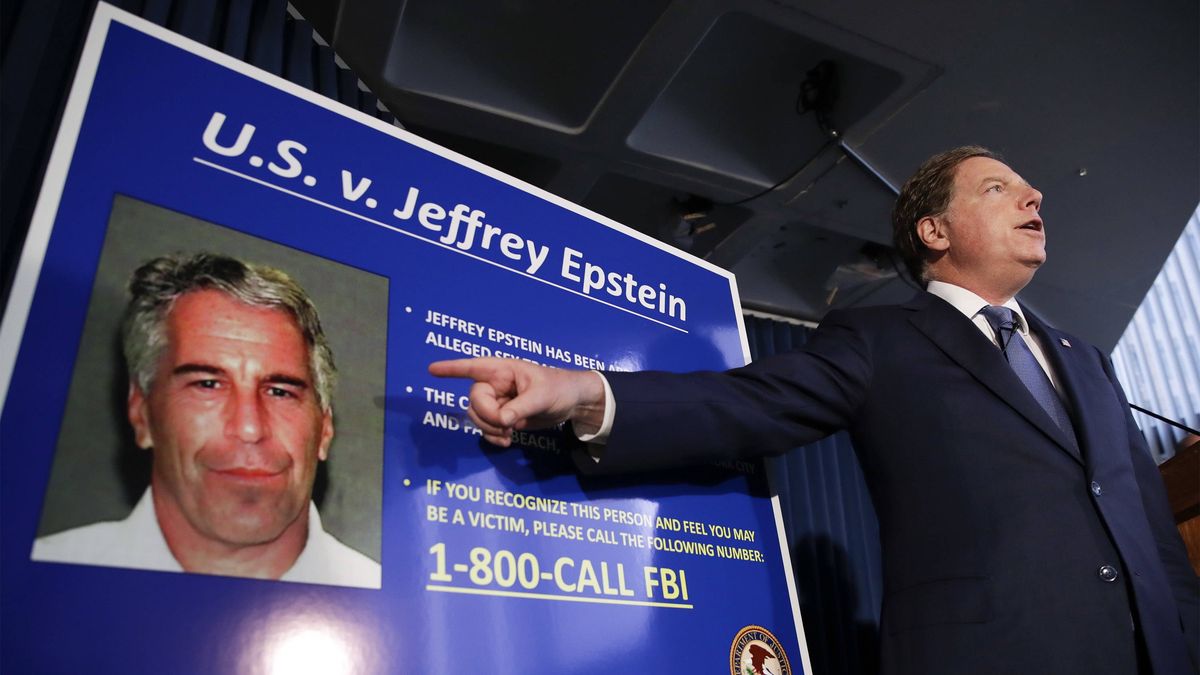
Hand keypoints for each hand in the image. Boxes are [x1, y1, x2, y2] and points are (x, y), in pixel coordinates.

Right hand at [428, 358, 605, 445]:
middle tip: (506, 424)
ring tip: (509, 434)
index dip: (451, 369)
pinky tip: (507, 442)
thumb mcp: (542, 396)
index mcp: (502, 370)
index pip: (472, 367)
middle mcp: (495, 384)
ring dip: (490, 429)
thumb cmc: (559, 388)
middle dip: (487, 416)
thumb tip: (502, 420)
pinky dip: (493, 437)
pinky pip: (486, 428)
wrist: (572, 403)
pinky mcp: (502, 418)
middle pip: (474, 401)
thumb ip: (520, 407)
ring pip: (477, 417)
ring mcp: (497, 402)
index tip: (431, 370)